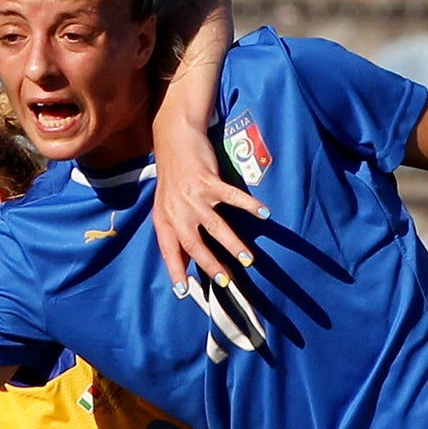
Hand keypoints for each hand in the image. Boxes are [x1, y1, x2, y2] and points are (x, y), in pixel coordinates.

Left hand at [150, 107, 269, 291]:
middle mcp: (176, 208)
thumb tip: (187, 261)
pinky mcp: (208, 179)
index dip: (175, 270)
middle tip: (226, 282)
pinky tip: (264, 213)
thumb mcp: (167, 205)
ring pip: (214, 225)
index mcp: (163, 218)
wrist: (174, 137)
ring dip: (232, 243)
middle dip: (210, 264)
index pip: (169, 249)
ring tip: (247, 259)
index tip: (184, 292)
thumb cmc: (173, 176)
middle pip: (193, 243)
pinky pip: (232, 197)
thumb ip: (176, 230)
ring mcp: (192, 194)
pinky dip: (249, 206)